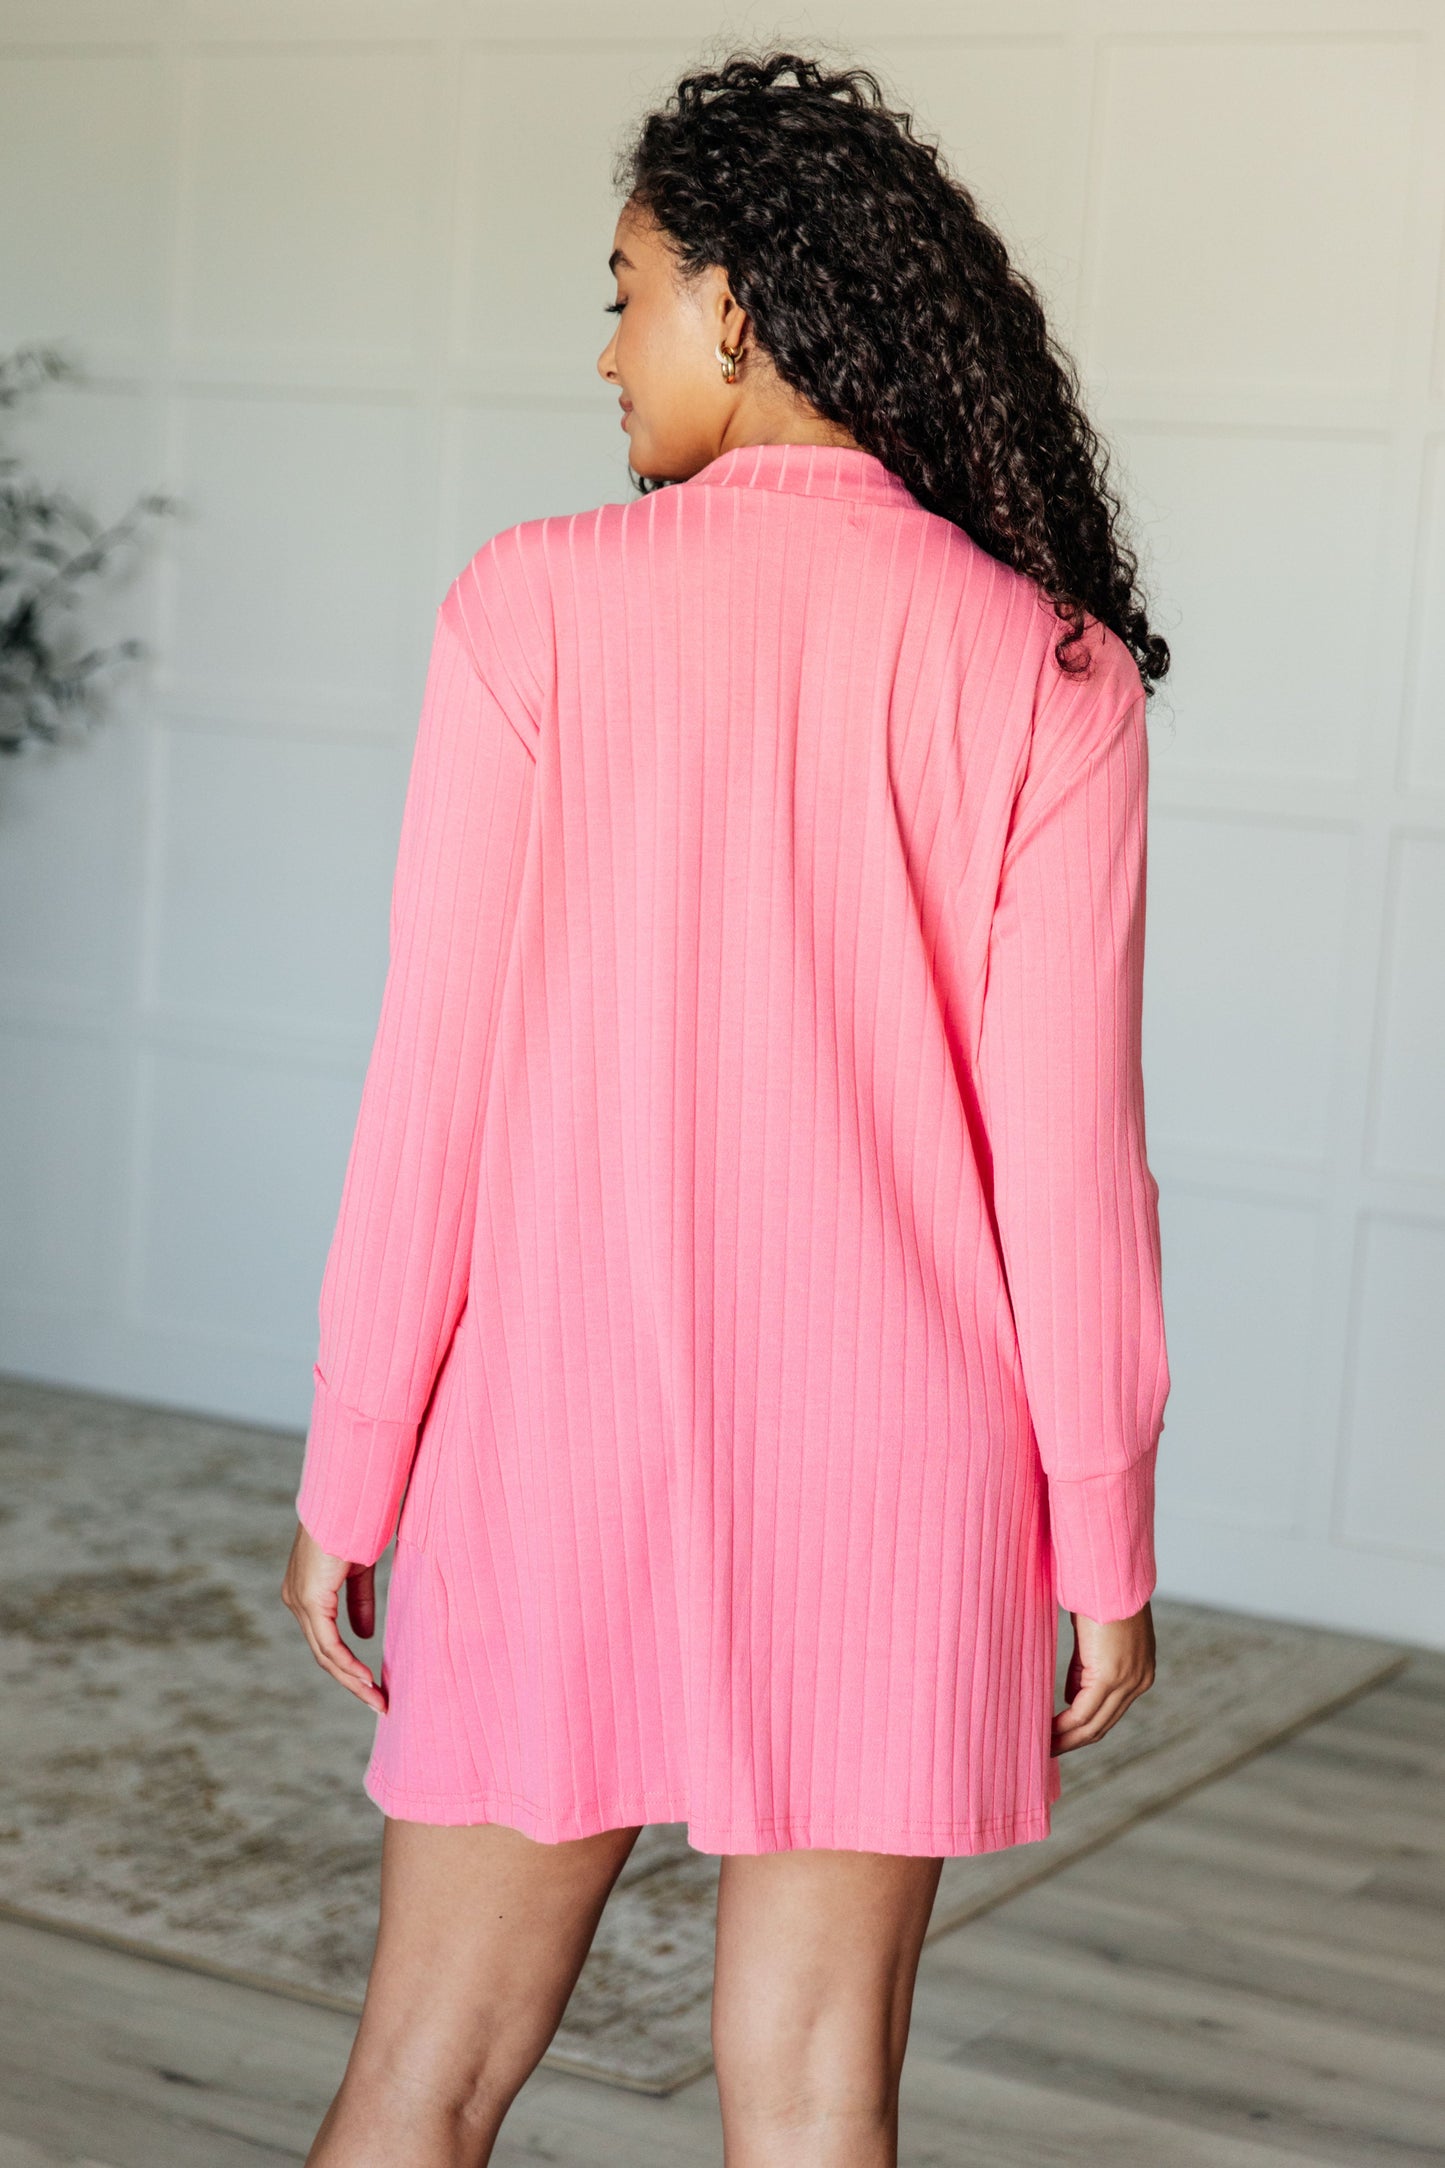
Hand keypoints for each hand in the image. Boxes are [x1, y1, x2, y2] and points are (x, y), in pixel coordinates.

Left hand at [281, 1521, 386, 1714]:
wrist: (347, 1497)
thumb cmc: (355, 1524)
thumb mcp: (360, 1572)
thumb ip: (359, 1603)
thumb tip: (364, 1636)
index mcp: (306, 1594)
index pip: (325, 1641)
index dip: (349, 1666)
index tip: (373, 1684)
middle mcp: (296, 1601)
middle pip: (323, 1655)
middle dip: (352, 1682)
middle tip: (378, 1702)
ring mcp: (300, 1601)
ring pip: (325, 1655)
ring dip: (353, 1680)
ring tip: (377, 1699)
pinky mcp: (310, 1598)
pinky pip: (328, 1643)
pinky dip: (348, 1664)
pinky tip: (365, 1678)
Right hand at [1051, 1600, 1154, 1754]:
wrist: (1109, 1574)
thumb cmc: (1099, 1595)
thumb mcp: (1094, 1638)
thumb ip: (1086, 1668)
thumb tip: (1072, 1697)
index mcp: (1139, 1672)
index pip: (1110, 1712)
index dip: (1083, 1728)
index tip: (1059, 1736)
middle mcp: (1138, 1681)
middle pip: (1102, 1726)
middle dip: (1073, 1741)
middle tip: (1046, 1749)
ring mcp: (1127, 1681)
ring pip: (1094, 1726)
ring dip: (1066, 1739)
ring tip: (1042, 1745)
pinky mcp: (1111, 1676)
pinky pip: (1084, 1712)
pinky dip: (1064, 1725)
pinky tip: (1046, 1730)